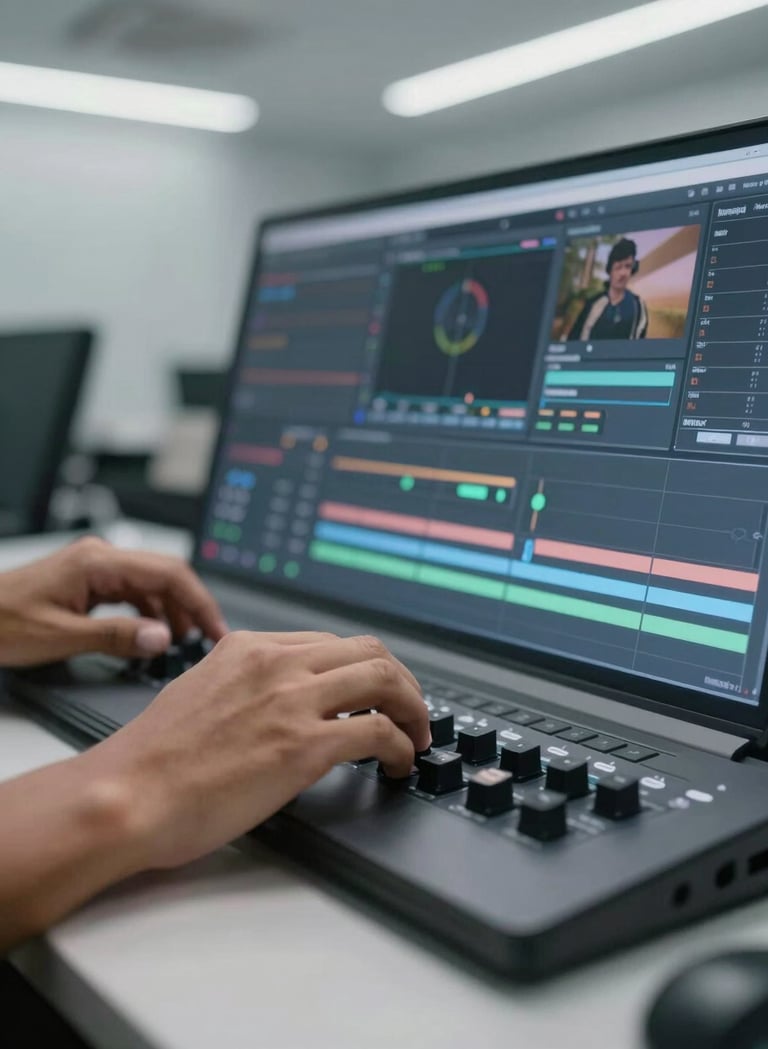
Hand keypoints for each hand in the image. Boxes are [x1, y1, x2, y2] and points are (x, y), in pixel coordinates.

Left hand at [0, 536, 227, 666]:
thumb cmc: (0, 622)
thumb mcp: (61, 637)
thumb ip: (116, 638)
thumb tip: (162, 638)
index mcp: (97, 562)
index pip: (168, 573)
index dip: (199, 602)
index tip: (215, 630)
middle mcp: (100, 558)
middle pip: (164, 576)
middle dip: (190, 608)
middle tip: (208, 641)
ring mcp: (94, 568)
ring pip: (150, 585)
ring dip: (170, 613)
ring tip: (181, 644)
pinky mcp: (88, 582)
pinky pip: (131, 593)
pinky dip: (148, 614)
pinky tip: (151, 636)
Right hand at [84, 631, 430, 869]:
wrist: (128, 794)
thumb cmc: (149, 760)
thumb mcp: (196, 692)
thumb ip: (241, 686)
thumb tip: (269, 703)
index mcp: (249, 648)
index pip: (329, 642)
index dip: (363, 667)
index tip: (375, 690)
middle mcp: (275, 663)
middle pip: (368, 650)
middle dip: (400, 681)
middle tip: (411, 709)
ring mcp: (293, 701)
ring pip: (384, 680)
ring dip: (413, 708)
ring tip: (417, 736)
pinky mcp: (304, 745)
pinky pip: (379, 732)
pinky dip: (402, 746)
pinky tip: (398, 764)